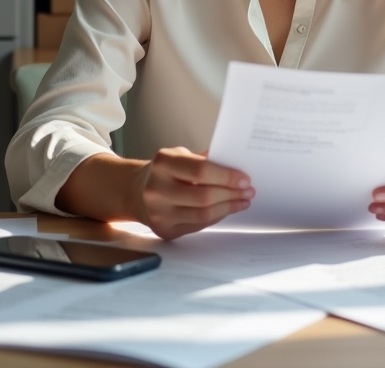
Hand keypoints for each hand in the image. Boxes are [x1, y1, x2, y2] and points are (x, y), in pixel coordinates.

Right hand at [131, 147, 253, 239]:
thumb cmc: (164, 171)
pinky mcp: (164, 230)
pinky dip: (217, 217)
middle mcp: (157, 189)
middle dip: (231, 194)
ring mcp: (159, 212)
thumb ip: (204, 160)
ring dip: (228, 207)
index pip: (201, 170)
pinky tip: (226, 209)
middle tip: (248, 191)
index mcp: (163, 163)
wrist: (135, 191)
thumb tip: (236, 167)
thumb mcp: (179, 155)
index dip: (227, 176)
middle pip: (204, 196)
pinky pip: (198, 226)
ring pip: (203, 214)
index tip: (245, 179)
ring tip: (242, 201)